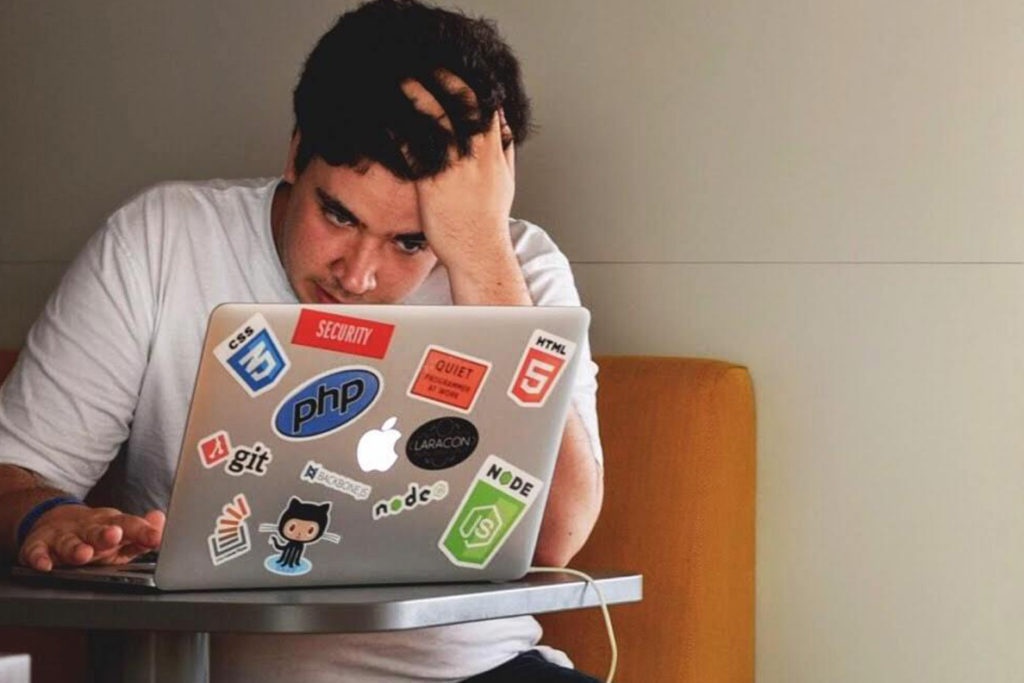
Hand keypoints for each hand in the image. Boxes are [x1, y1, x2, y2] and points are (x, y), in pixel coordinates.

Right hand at [18, 504, 164, 570]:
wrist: (54, 521)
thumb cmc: (96, 533)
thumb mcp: (121, 532)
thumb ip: (142, 532)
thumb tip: (161, 521)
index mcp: (111, 524)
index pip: (129, 525)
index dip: (143, 531)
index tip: (156, 537)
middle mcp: (87, 528)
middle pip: (98, 530)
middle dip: (106, 534)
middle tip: (115, 536)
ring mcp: (63, 536)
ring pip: (69, 542)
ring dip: (75, 548)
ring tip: (83, 554)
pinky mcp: (38, 545)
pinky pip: (36, 552)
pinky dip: (39, 558)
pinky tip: (44, 565)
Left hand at [400, 72, 515, 271]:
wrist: (479, 253)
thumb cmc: (488, 222)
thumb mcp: (505, 182)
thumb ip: (504, 151)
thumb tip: (504, 128)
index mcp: (494, 153)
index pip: (487, 107)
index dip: (471, 84)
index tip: (455, 71)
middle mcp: (477, 156)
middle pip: (463, 105)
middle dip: (445, 81)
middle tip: (426, 66)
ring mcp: (455, 169)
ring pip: (438, 121)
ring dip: (419, 97)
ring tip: (402, 82)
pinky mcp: (433, 184)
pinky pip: (416, 149)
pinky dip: (402, 131)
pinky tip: (389, 121)